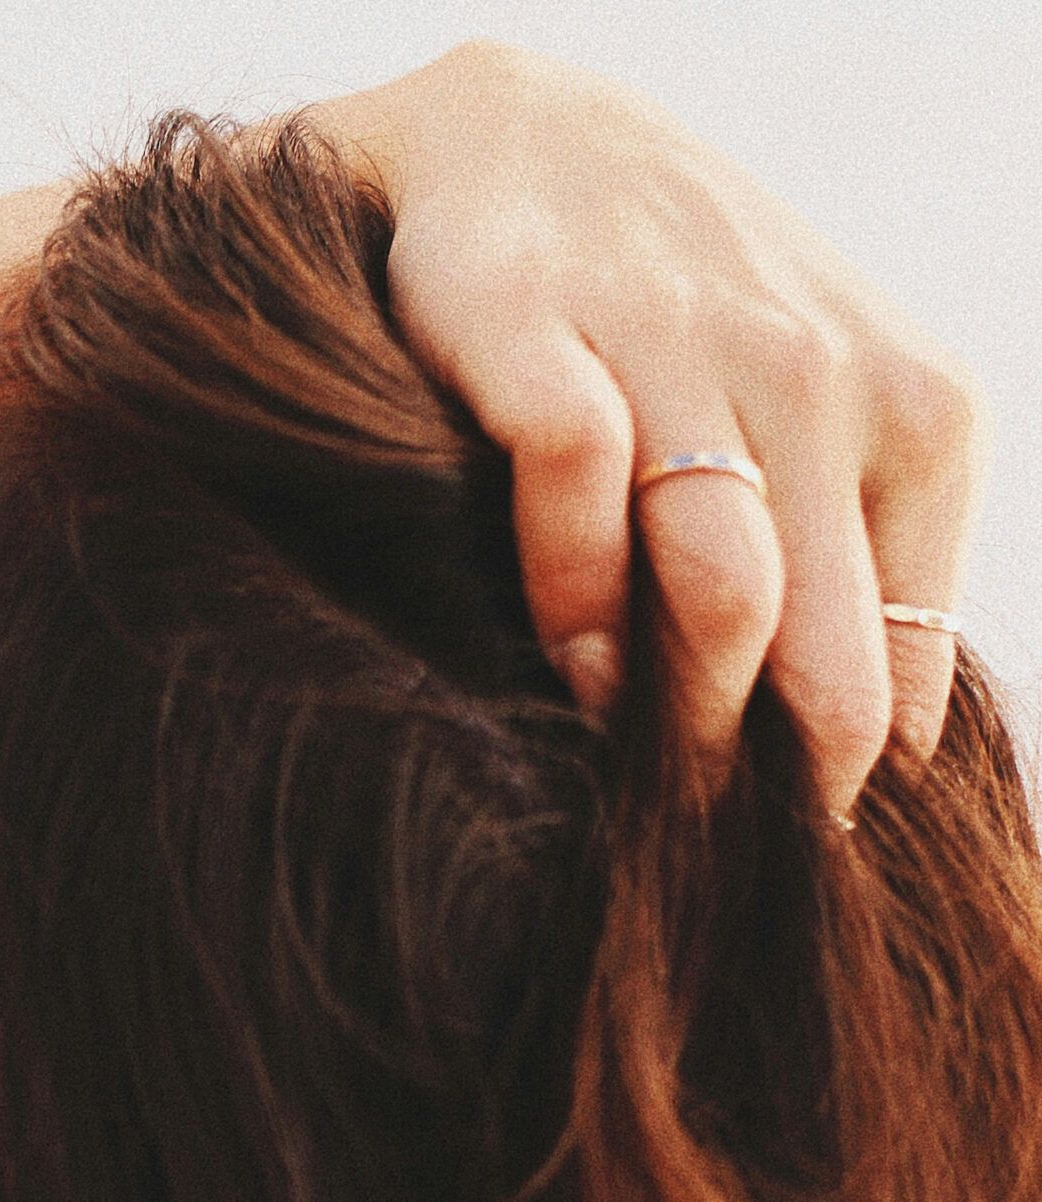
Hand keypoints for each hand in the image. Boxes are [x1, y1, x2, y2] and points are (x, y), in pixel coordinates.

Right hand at [312, 40, 991, 814]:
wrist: (519, 133)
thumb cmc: (675, 310)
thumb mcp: (808, 407)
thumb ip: (844, 551)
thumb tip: (858, 751)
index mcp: (909, 405)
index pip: (901, 649)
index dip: (842, 762)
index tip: (780, 825)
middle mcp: (812, 370)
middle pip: (820, 643)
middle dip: (765, 772)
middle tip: (703, 843)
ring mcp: (675, 344)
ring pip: (720, 580)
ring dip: (671, 707)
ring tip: (627, 764)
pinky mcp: (538, 322)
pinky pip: (575, 487)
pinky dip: (566, 595)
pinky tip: (558, 654)